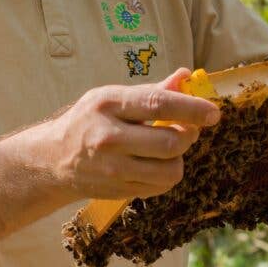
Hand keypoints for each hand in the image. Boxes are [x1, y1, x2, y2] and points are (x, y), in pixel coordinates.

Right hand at [48, 68, 220, 199]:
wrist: (54, 159)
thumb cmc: (89, 120)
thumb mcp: (113, 97)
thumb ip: (152, 90)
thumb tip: (186, 76)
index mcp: (109, 104)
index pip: (159, 104)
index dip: (192, 108)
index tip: (214, 112)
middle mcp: (109, 137)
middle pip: (170, 141)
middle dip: (190, 134)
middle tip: (189, 129)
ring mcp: (112, 168)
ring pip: (170, 169)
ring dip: (179, 157)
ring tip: (169, 147)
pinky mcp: (117, 190)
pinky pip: (160, 186)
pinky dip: (167, 174)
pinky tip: (155, 163)